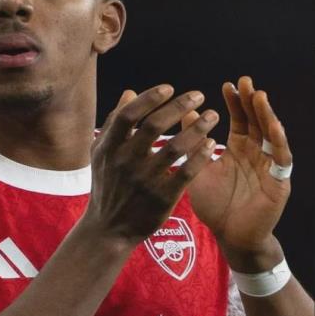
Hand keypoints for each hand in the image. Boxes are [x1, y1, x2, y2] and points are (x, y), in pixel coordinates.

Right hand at [84, 84, 218, 246]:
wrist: (108, 228)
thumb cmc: (106, 184)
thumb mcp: (101, 152)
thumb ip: (114, 122)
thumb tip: (129, 92)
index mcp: (108, 147)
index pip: (128, 114)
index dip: (149, 98)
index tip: (169, 87)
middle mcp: (124, 161)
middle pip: (154, 125)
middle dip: (179, 106)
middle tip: (199, 95)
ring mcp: (143, 180)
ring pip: (175, 147)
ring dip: (197, 128)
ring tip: (212, 115)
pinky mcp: (161, 198)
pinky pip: (186, 173)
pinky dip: (200, 156)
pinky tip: (211, 144)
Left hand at [183, 76, 291, 258]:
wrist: (228, 235)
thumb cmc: (214, 203)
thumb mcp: (199, 167)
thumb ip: (194, 143)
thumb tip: (186, 113)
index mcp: (238, 149)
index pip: (240, 120)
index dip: (235, 103)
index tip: (228, 85)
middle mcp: (256, 154)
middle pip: (257, 122)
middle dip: (252, 102)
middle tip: (245, 81)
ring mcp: (269, 167)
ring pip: (271, 136)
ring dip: (266, 115)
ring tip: (259, 96)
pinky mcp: (279, 183)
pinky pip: (281, 160)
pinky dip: (279, 142)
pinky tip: (273, 126)